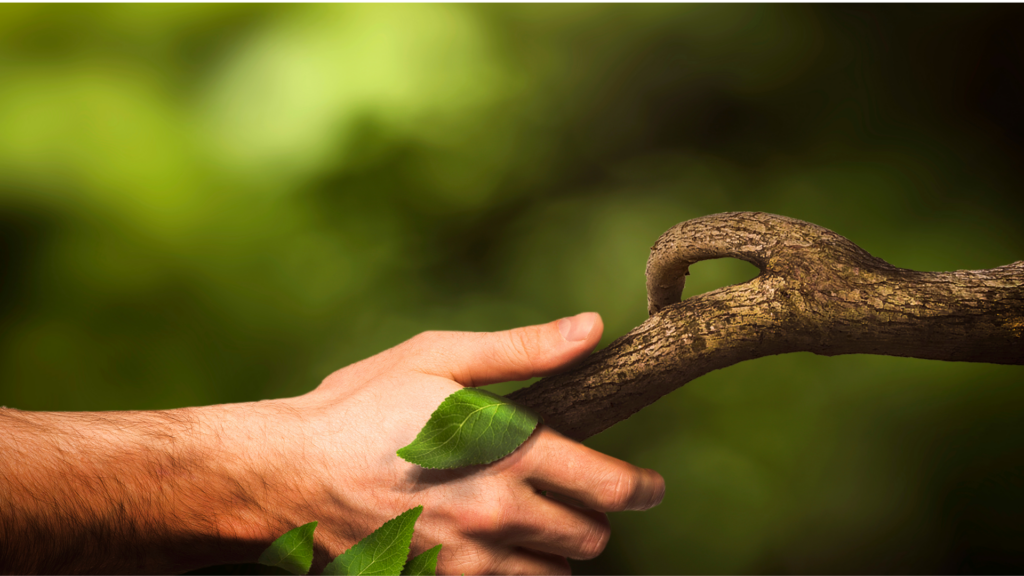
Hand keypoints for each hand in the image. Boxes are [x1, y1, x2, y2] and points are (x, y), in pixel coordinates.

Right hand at [248, 312, 665, 574]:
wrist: (285, 476)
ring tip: (528, 524)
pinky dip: (509, 573)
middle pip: (589, 537)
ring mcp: (469, 560)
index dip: (642, 489)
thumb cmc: (360, 407)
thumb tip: (590, 329)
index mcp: (510, 451)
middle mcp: (499, 513)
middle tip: (572, 499)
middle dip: (591, 518)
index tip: (649, 488)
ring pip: (552, 574)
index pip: (610, 486)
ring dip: (552, 552)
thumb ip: (523, 351)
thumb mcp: (438, 359)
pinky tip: (484, 545)